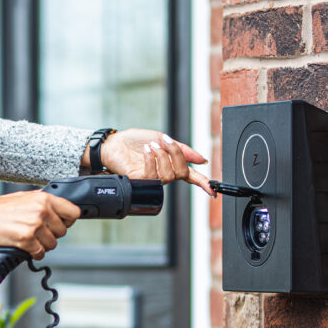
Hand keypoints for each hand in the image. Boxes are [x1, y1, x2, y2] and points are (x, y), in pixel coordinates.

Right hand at [0, 191, 79, 259]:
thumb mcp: (23, 197)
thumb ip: (41, 203)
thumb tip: (55, 211)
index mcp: (43, 198)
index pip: (73, 212)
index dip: (68, 221)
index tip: (62, 224)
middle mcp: (41, 210)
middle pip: (63, 231)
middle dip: (52, 235)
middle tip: (39, 233)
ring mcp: (34, 226)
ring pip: (52, 244)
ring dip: (43, 245)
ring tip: (30, 240)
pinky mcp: (25, 240)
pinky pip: (40, 253)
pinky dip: (34, 254)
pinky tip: (27, 248)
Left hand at [85, 129, 214, 196]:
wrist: (113, 142)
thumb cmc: (134, 141)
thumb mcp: (162, 138)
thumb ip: (182, 149)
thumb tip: (202, 160)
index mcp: (170, 164)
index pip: (190, 175)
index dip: (202, 183)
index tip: (213, 189)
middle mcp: (162, 174)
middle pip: (181, 173)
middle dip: (177, 155)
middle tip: (165, 141)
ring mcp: (151, 179)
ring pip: (168, 175)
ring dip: (162, 156)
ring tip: (152, 145)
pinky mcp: (139, 181)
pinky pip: (152, 176)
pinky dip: (151, 160)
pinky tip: (146, 151)